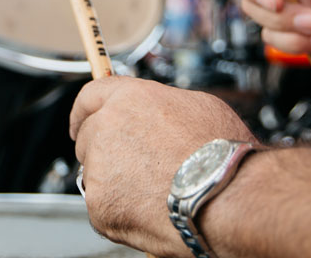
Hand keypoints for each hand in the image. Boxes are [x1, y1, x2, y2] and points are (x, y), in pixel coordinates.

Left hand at [70, 76, 255, 256]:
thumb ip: (159, 108)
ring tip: (154, 192)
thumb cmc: (223, 155)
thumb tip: (152, 115)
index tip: (80, 122)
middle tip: (133, 169)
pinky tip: (150, 211)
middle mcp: (107, 126)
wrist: (230, 197)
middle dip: (105, 152)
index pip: (90, 97)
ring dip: (115, 183)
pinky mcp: (100, 203)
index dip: (85, 111)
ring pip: (95, 174)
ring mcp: (100, 166)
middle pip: (90, 137)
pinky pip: (102, 208)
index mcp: (129, 98)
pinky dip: (120, 213)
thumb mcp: (196, 107)